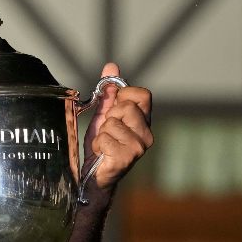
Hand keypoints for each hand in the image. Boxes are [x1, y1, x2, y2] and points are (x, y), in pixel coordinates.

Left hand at [83, 63, 152, 189]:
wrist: (94, 175)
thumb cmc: (102, 145)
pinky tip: (102, 153)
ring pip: (113, 122)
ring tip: (104, 142)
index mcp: (144, 120)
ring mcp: (139, 146)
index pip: (143, 93)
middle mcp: (147, 133)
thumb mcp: (103, 114)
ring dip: (101, 132)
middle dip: (109, 116)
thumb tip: (112, 66)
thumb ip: (108, 92)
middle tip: (108, 130)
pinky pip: (105, 138)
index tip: (114, 108)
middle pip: (127, 106)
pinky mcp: (128, 158)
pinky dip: (98, 144)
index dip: (124, 96)